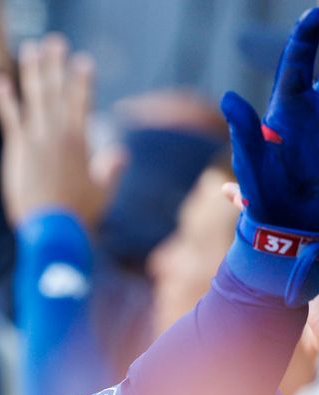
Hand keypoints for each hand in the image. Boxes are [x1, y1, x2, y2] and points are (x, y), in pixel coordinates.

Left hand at [0, 35, 123, 228]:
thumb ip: (111, 169)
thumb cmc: (79, 215)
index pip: (83, 101)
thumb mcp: (103, 191)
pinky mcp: (18, 148)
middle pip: (58, 90)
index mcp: (82, 140)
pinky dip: (3, 97)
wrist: (53, 228)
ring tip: (30, 48)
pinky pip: (9, 116)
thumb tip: (121, 152)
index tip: (83, 61)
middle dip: (56, 64)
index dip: (83, 80)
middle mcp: (60, 133)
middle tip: (53, 42)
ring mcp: (39, 138)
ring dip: (32, 70)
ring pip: (36, 96)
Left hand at [220, 8, 318, 230]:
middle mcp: (313, 110)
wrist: (289, 230)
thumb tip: (227, 97)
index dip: (307, 35)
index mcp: (286, 109)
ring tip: (318, 143)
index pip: (296, 63)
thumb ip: (244, 132)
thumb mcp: (251, 166)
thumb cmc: (262, 197)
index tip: (316, 12)